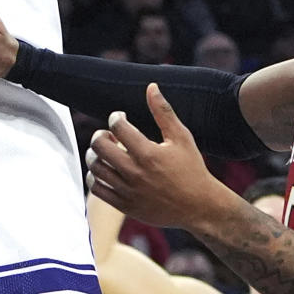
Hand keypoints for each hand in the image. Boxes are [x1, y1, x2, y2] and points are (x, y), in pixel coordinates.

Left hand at [85, 84, 224, 230]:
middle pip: (99, 146)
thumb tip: (151, 87)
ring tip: (107, 151)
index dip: (116, 117)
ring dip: (96, 155)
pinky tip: (106, 169)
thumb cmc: (191, 169)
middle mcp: (135, 173)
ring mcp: (128, 191)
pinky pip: (98, 190)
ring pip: (95, 168)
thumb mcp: (181, 137)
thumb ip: (163, 111)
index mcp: (148, 153)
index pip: (117, 127)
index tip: (121, 118)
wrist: (199, 207)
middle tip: (109, 134)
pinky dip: (95, 177)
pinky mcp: (125, 206)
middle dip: (100, 134)